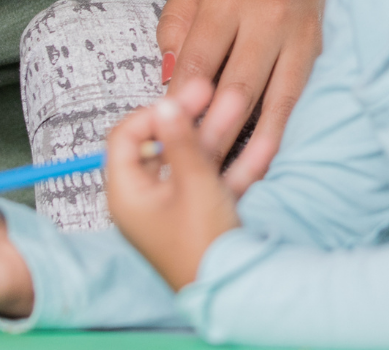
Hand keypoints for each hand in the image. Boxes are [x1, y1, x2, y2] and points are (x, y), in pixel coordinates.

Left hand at [105, 80, 239, 289]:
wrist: (236, 295)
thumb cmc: (203, 247)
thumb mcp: (193, 183)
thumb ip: (180, 140)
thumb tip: (164, 102)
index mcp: (127, 192)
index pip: (125, 136)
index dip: (152, 112)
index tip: (181, 98)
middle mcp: (145, 199)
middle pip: (162, 146)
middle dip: (192, 119)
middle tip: (212, 92)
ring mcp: (173, 208)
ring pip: (192, 162)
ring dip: (217, 135)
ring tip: (241, 104)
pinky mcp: (199, 217)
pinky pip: (211, 183)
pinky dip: (233, 165)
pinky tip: (263, 143)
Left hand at [159, 0, 340, 191]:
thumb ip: (177, 24)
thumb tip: (168, 79)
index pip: (198, 61)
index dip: (181, 103)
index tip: (165, 136)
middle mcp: (267, 14)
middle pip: (237, 88)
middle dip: (214, 135)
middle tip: (193, 173)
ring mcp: (301, 32)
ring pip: (275, 100)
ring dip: (252, 144)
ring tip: (230, 179)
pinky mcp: (324, 47)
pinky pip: (301, 96)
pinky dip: (284, 130)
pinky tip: (268, 157)